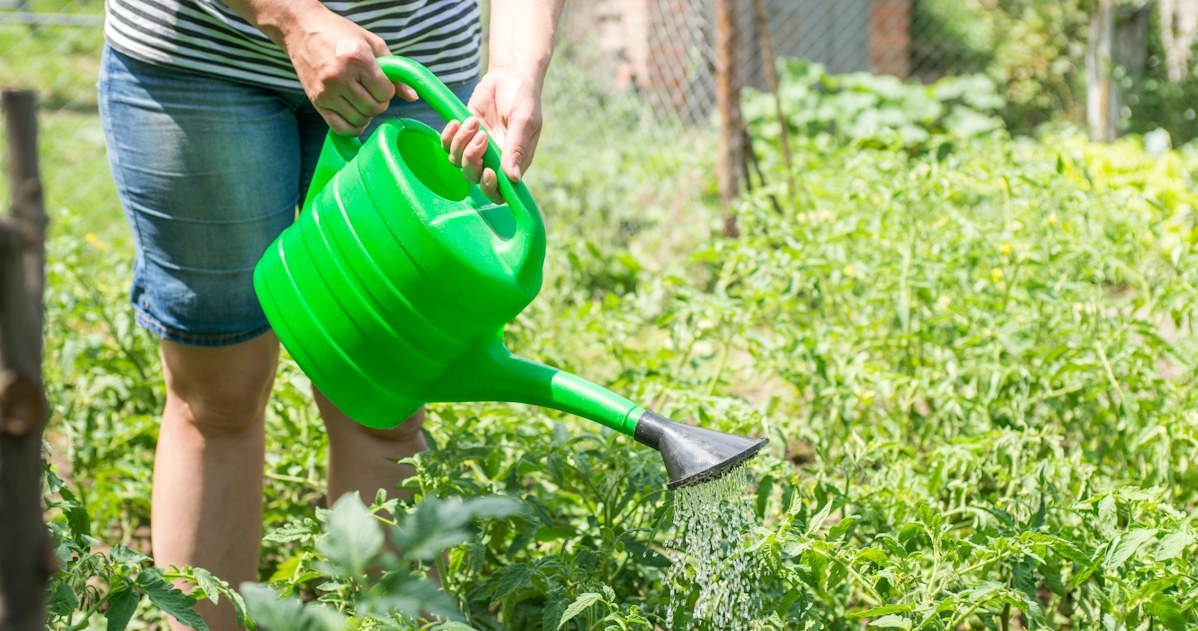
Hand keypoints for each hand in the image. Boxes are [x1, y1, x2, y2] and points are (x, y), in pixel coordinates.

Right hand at [279, 8, 416, 135]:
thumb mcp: (372, 44)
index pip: (385, 92)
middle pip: (374, 108)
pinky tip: (355, 116)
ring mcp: (326, 90)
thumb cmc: (340, 34)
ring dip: (366, 114)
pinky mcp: (316, 101)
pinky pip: (340, 128)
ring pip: (359, 119)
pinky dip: (353, 127)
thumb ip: (394, 70)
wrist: (302, 30)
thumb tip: (413, 97)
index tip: (380, 82)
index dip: (388, 90)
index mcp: (357, 58)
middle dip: (379, 103)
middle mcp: (340, 75)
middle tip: (372, 92)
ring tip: (361, 99)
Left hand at [440, 67, 543, 202]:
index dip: (491, 188)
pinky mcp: (463, 134)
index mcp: (513, 162)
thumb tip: (514, 178)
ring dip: (461, 143)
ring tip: (472, 121)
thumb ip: (517, 149)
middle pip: (474, 178)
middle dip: (472, 160)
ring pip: (458, 162)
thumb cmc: (523, 98)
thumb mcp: (524, 121)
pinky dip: (449, 136)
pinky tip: (457, 121)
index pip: (500, 191)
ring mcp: (477, 147)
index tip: (489, 170)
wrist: (509, 74)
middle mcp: (494, 159)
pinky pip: (448, 146)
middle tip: (480, 136)